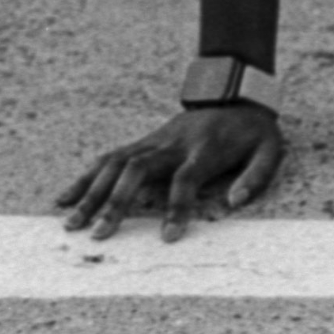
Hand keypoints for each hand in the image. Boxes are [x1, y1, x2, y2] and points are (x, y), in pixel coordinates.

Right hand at [56, 104, 283, 242]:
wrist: (234, 95)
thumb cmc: (252, 131)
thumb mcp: (269, 149)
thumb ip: (256, 176)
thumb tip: (236, 202)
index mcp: (205, 148)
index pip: (186, 178)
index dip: (177, 207)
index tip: (168, 238)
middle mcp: (172, 143)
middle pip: (138, 169)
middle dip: (116, 202)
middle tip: (99, 235)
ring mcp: (153, 141)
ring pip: (115, 163)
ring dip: (91, 193)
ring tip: (70, 224)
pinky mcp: (142, 142)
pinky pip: (108, 158)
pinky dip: (85, 177)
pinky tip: (64, 198)